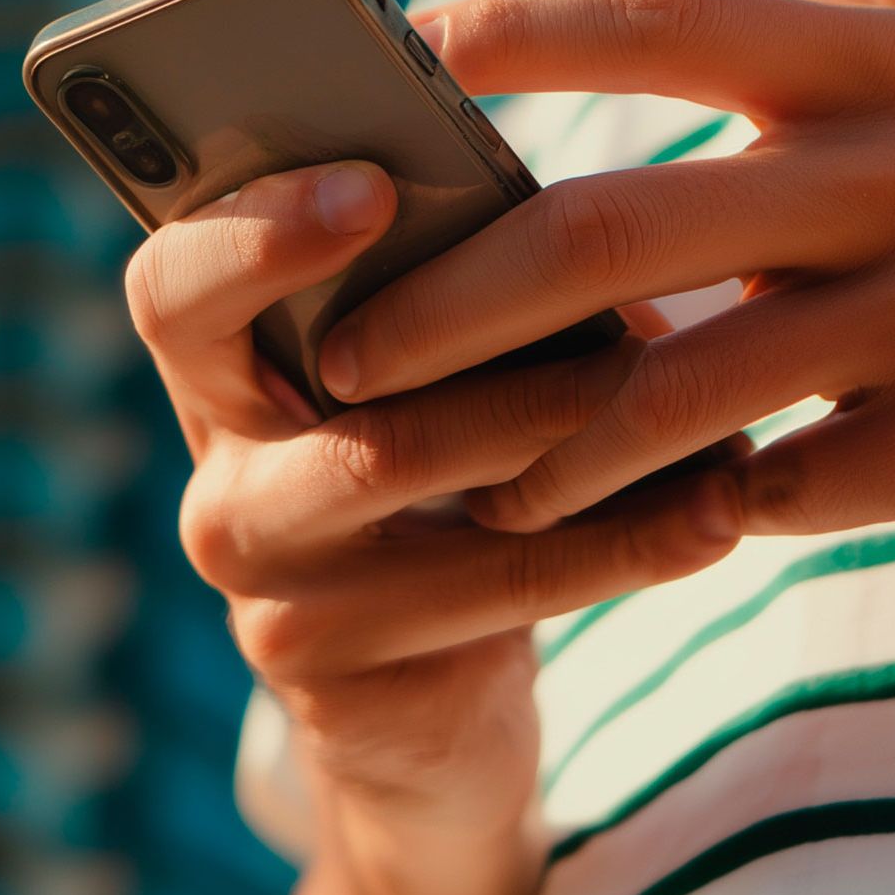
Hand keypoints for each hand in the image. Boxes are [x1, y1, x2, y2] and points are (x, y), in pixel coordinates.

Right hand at [128, 161, 741, 894]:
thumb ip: (461, 301)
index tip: (373, 186)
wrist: (428, 708)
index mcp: (218, 374)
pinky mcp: (341, 677)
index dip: (257, 230)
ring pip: (432, 475)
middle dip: (505, 341)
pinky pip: (500, 587)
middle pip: (339, 387)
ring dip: (592, 432)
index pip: (176, 285)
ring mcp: (269, 593)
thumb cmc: (454, 478)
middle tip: (644, 315)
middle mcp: (218, 482)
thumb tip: (584, 228)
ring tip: (718, 407)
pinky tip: (718, 509)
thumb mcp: (437, 385)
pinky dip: (627, 539)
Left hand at [318, 0, 894, 544]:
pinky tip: (656, 535)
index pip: (665, 13)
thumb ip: (881, 16)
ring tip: (475, 483)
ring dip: (551, 447)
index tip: (397, 60)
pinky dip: (701, 514)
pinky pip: (782, 488)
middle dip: (457, 294)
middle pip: (618, 221)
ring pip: (679, 386)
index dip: (516, 32)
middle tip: (352, 349)